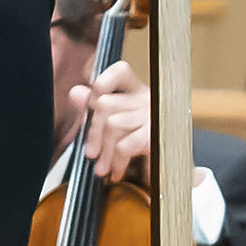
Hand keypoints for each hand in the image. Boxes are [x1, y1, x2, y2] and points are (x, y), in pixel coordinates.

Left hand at [74, 59, 152, 181]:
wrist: (170, 173)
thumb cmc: (141, 149)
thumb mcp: (114, 127)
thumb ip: (94, 109)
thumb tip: (75, 93)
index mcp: (137, 93)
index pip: (120, 72)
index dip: (103, 81)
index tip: (91, 102)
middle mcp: (147, 100)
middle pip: (106, 103)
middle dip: (93, 133)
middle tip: (91, 153)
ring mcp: (154, 117)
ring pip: (113, 124)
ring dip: (104, 152)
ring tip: (101, 168)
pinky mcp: (157, 137)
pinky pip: (125, 145)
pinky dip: (116, 161)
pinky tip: (116, 171)